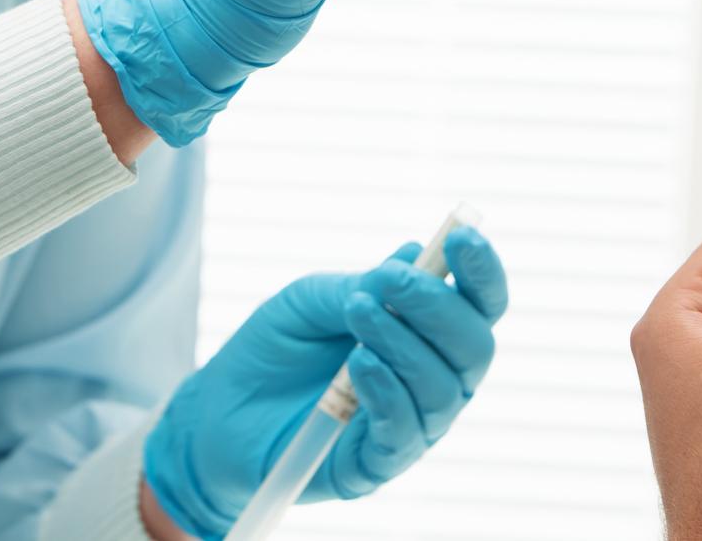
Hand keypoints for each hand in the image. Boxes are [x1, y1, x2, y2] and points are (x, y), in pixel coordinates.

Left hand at [143, 228, 509, 538]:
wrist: (219, 409)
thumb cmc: (276, 348)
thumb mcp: (313, 301)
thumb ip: (364, 284)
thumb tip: (416, 253)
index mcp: (428, 334)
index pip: (481, 305)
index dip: (481, 271)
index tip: (460, 237)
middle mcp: (434, 380)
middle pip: (474, 347)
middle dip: (438, 306)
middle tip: (390, 279)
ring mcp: (412, 425)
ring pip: (442, 388)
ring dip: (403, 343)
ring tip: (357, 314)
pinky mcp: (379, 465)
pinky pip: (404, 430)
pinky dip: (387, 390)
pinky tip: (358, 364)